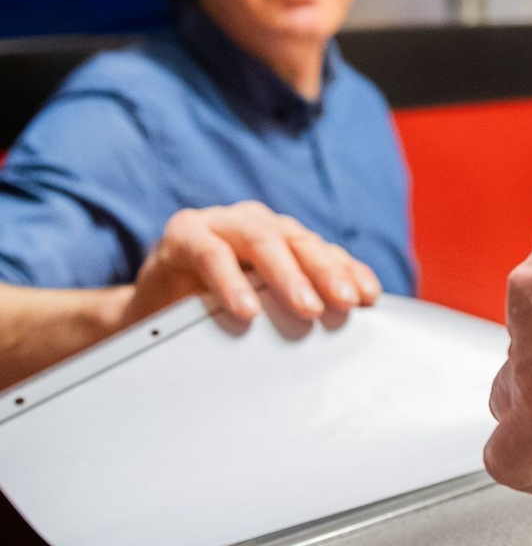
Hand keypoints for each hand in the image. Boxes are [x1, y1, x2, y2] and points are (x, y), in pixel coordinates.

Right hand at [120, 201, 381, 327]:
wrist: (148, 316)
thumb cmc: (211, 310)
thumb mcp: (262, 306)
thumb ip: (296, 303)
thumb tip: (346, 322)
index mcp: (280, 236)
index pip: (322, 250)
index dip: (348, 271)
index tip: (370, 299)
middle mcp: (254, 223)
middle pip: (298, 240)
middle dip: (326, 272)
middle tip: (344, 304)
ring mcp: (218, 223)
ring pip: (261, 239)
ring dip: (287, 275)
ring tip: (306, 307)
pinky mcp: (182, 235)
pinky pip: (210, 254)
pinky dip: (231, 282)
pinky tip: (246, 310)